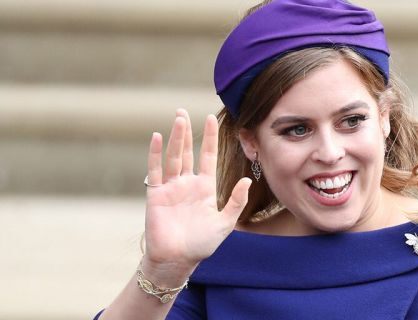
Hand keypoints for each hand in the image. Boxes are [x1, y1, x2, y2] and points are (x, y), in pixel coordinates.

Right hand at [142, 109, 250, 279]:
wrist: (177, 260)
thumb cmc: (201, 244)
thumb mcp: (225, 223)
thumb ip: (235, 201)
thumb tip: (247, 180)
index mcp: (204, 188)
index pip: (208, 157)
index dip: (210, 138)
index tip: (211, 118)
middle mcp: (187, 184)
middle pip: (187, 152)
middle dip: (187, 132)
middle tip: (184, 110)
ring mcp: (170, 188)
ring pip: (173, 157)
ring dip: (175, 138)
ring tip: (177, 118)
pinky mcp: (156, 195)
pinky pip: (155, 171)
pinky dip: (155, 154)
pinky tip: (156, 137)